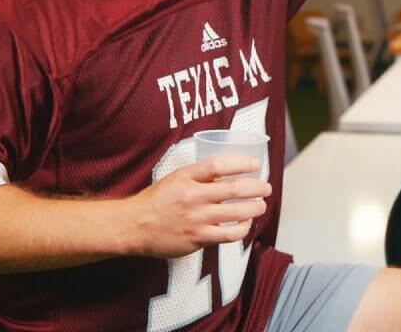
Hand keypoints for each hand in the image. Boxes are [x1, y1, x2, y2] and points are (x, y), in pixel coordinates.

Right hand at [125, 156, 270, 258]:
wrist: (134, 226)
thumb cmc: (155, 201)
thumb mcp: (175, 178)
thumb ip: (198, 176)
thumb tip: (227, 172)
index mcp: (186, 177)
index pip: (219, 165)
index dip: (241, 163)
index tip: (255, 164)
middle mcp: (193, 196)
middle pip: (234, 189)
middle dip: (256, 187)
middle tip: (266, 187)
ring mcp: (196, 218)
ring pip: (236, 212)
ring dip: (254, 207)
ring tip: (261, 205)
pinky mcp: (198, 238)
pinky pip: (228, 234)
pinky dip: (242, 228)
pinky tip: (246, 224)